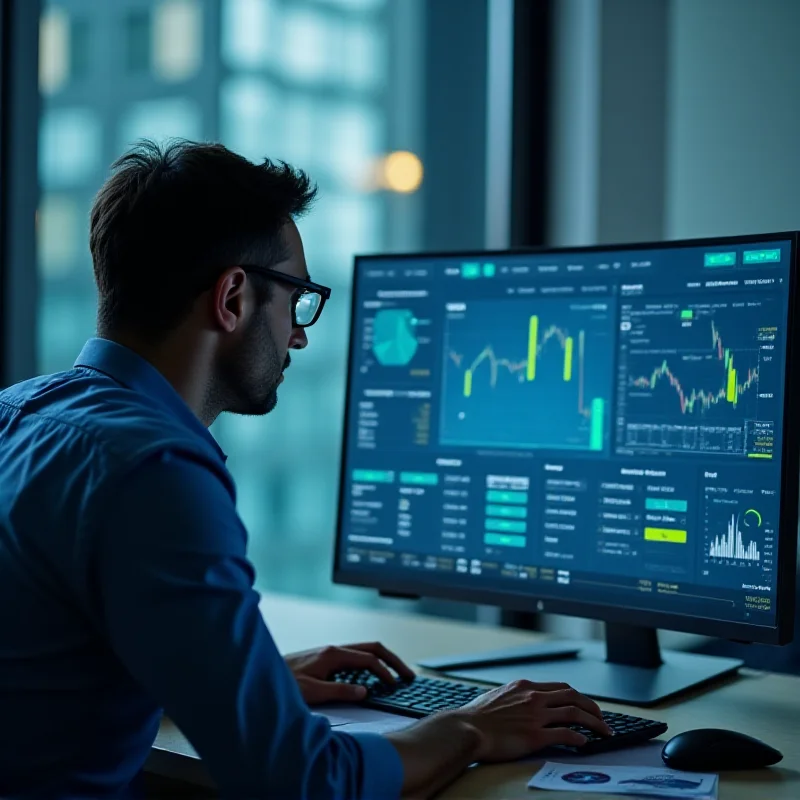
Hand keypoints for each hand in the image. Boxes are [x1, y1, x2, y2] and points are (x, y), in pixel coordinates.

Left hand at [285, 641, 415, 705]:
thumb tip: (365, 691)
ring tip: (395, 675)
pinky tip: (370, 677)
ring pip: (364, 651)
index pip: (369, 659)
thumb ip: (339, 692)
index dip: (385, 672)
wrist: (260, 677)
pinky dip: (369, 664)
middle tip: (408, 675)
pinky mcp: (325, 659)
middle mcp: (333, 649)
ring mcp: (329, 652)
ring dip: (382, 660)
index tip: (396, 686)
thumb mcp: (312, 692)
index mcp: (333, 654)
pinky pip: (354, 657)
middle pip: (371, 648)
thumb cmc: (282, 685)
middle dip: (392, 660)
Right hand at [457, 679, 611, 761]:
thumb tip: (518, 702)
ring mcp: (535, 715)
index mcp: (524, 686)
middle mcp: (533, 696)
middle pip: (573, 696)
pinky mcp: (535, 735)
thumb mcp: (497, 696)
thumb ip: (513, 697)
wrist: (466, 729)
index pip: (560, 687)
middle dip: (592, 706)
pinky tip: (584, 743)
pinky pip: (565, 734)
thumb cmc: (475, 716)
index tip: (585, 705)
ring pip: (574, 713)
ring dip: (593, 722)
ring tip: (604, 731)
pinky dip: (578, 738)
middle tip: (602, 717)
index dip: (577, 696)